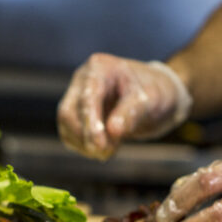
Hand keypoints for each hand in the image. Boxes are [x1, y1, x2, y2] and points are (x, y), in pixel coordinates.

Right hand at [57, 53, 191, 159]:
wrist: (154, 98)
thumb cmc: (154, 93)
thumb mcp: (151, 100)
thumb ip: (131, 113)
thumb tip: (112, 130)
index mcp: (99, 68)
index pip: (87, 97)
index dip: (90, 124)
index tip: (99, 146)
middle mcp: (82, 80)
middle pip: (68, 112)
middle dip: (86, 136)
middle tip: (107, 153)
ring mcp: (76, 97)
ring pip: (66, 126)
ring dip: (85, 144)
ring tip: (111, 150)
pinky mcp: (76, 116)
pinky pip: (70, 135)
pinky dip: (85, 147)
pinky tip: (106, 149)